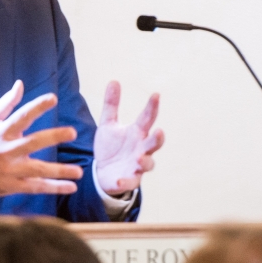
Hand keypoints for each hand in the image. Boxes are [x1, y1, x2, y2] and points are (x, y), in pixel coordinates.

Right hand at [0, 81, 84, 198]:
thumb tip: (20, 84)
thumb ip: (7, 103)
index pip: (22, 116)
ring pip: (38, 170)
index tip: (53, 99)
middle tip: (72, 132)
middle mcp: (8, 150)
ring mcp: (12, 169)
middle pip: (34, 142)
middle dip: (53, 137)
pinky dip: (54, 188)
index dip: (37, 107)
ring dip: (60, 171)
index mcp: (3, 132)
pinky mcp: (14, 185)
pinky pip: (36, 187)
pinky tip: (71, 187)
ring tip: (79, 171)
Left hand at [94, 81, 163, 195]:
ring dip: (146, 161)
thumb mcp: (108, 125)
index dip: (152, 107)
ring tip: (140, 158)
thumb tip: (114, 80)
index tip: (155, 95)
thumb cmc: (111, 147)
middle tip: (158, 131)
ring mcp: (138, 165)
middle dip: (158, 138)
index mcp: (138, 133)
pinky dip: (126, 182)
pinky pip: (130, 182)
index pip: (148, 118)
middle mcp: (142, 148)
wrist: (103, 173)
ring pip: (148, 164)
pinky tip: (119, 180)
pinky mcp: (129, 180)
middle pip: (154, 143)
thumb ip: (111, 105)